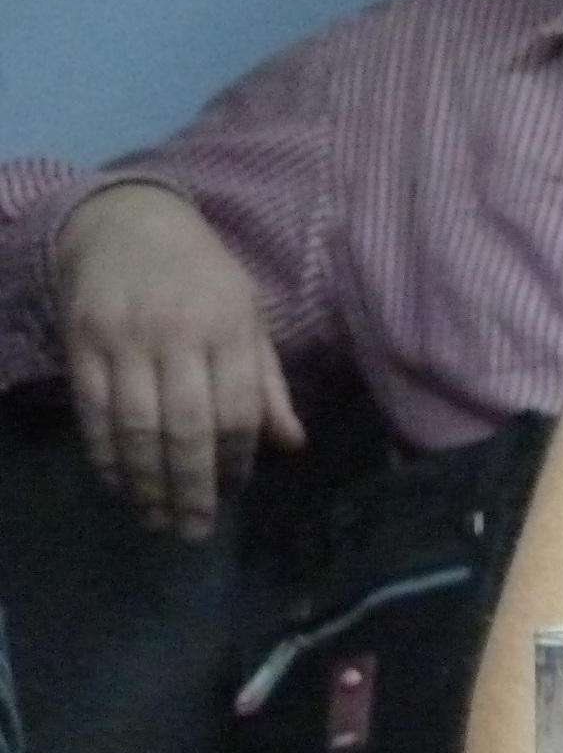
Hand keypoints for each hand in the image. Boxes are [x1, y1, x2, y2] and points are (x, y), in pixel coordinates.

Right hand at [55, 181, 304, 537]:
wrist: (128, 223)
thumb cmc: (202, 276)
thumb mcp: (249, 315)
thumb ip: (266, 382)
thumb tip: (291, 444)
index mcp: (230, 325)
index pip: (236, 408)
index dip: (236, 458)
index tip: (235, 490)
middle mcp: (178, 334)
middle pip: (186, 428)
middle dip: (191, 487)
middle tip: (193, 529)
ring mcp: (125, 341)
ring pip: (136, 429)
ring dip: (146, 484)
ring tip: (156, 518)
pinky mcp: (82, 347)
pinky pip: (93, 416)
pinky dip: (106, 458)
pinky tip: (119, 485)